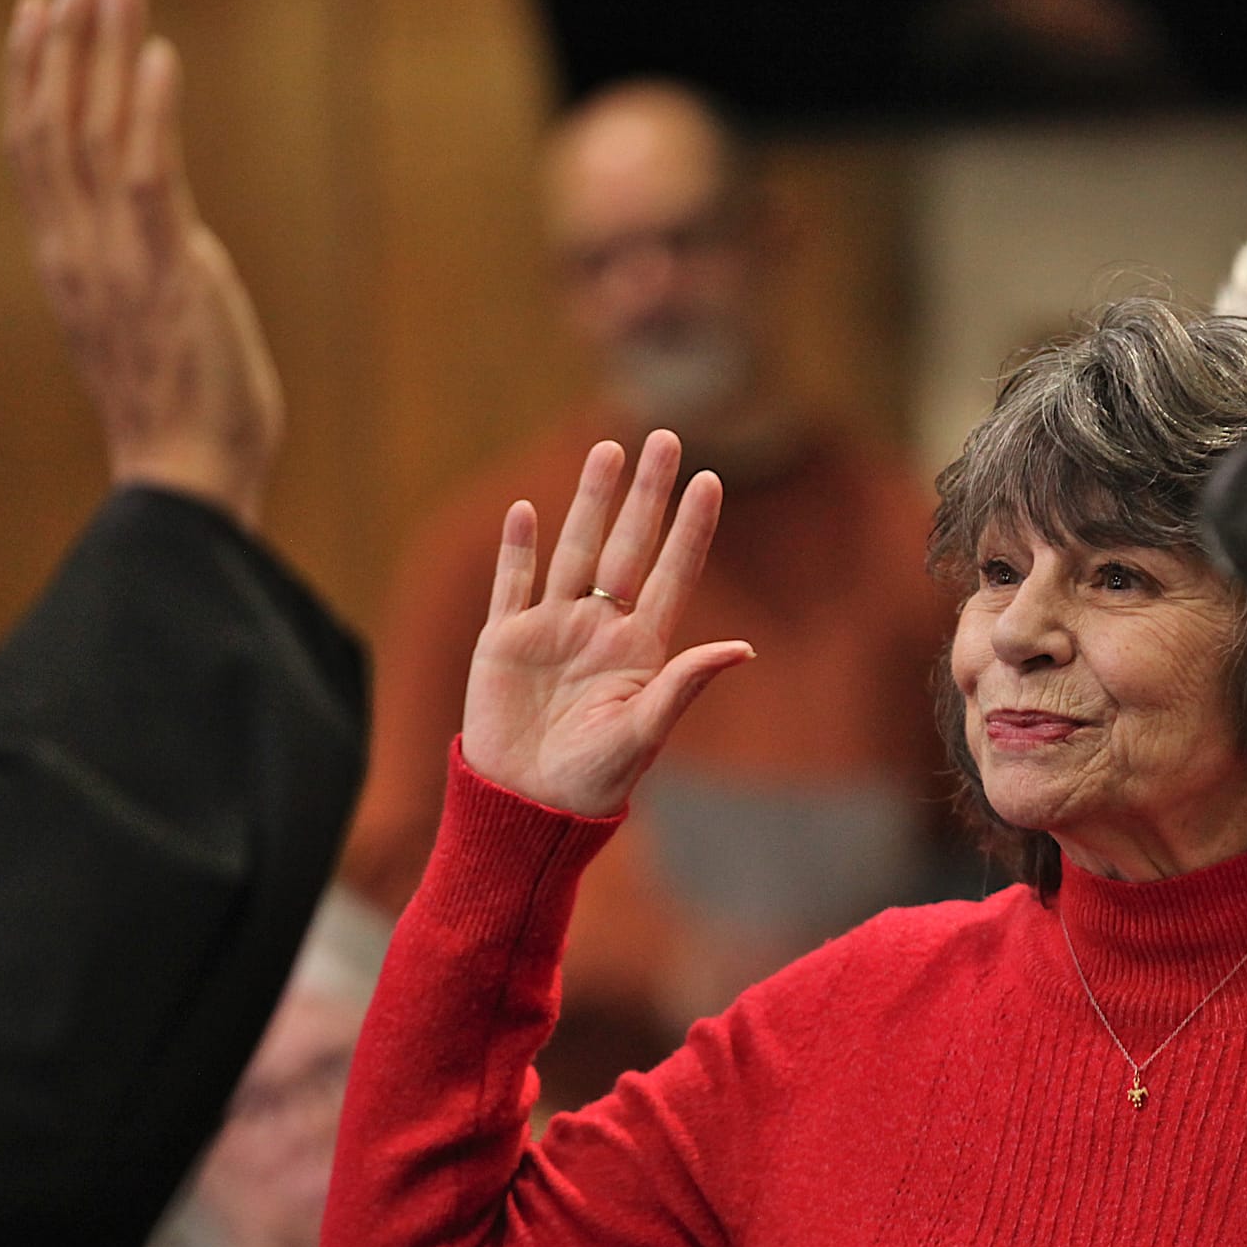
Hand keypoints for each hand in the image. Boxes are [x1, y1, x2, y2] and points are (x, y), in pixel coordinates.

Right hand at [4, 0, 281, 530]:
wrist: (190, 477)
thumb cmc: (184, 409)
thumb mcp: (158, 320)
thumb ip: (156, 267)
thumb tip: (180, 238)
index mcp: (70, 261)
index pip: (35, 149)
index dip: (32, 75)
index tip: (37, 12)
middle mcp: (79, 251)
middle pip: (54, 122)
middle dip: (66, 39)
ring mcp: (118, 260)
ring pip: (93, 134)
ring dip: (103, 51)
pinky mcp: (167, 272)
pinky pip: (151, 177)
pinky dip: (151, 113)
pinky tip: (159, 58)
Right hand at [461, 430, 754, 816]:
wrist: (525, 808)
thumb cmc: (592, 782)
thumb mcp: (644, 732)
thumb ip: (684, 684)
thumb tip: (743, 648)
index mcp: (639, 649)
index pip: (673, 573)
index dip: (691, 528)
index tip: (712, 480)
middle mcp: (598, 628)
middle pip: (626, 546)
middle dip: (646, 494)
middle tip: (666, 437)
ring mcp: (551, 631)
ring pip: (573, 551)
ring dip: (589, 501)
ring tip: (608, 450)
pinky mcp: (504, 642)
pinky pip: (513, 585)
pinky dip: (518, 549)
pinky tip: (527, 511)